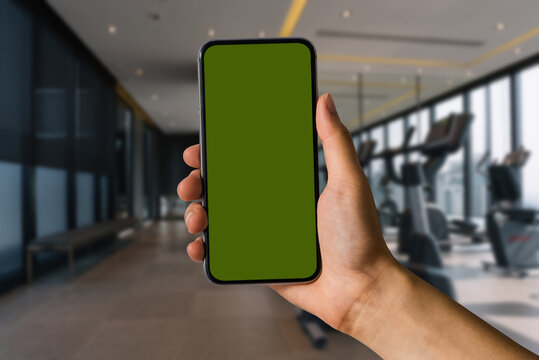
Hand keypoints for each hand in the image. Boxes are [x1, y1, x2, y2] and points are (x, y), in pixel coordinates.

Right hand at [177, 93, 396, 331]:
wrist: (360, 290)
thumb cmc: (360, 237)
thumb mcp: (348, 182)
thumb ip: (335, 141)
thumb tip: (324, 100)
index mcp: (288, 186)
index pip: (246, 163)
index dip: (219, 155)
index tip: (200, 149)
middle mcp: (272, 207)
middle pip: (224, 189)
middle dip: (199, 183)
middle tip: (190, 183)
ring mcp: (263, 234)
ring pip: (219, 219)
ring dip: (197, 214)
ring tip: (196, 217)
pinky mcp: (259, 261)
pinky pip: (225, 253)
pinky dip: (205, 248)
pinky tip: (198, 246)